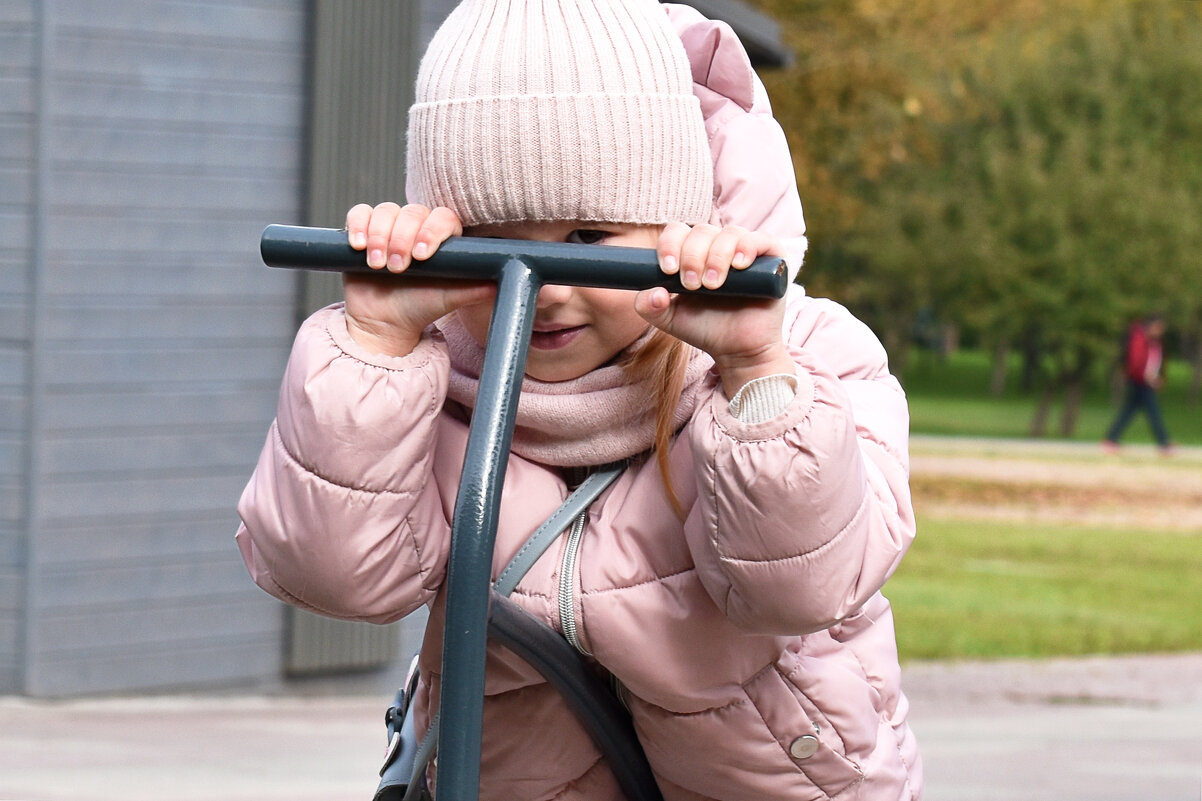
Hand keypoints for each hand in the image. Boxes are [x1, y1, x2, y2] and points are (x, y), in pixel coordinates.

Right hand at [342, 203, 494, 355]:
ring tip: (378, 265)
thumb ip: (473, 289)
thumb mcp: (447, 300)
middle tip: (399, 268)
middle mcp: (418, 226)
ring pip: (385, 211)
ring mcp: (390, 226)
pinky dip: (358, 225)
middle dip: (402, 239)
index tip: (423, 255)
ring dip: (380, 236)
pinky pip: (360, 213)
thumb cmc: (420, 308)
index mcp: (443, 238)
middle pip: (412, 212)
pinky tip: (358, 246)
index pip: (443, 217)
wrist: (383, 323)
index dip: (432, 231)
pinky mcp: (364, 228)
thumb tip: (504, 281)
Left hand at [634, 223, 793, 397]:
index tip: (668, 270)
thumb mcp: (669, 319)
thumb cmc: (705, 330)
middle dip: (692, 256)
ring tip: (714, 285)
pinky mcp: (772, 259)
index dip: (670, 245)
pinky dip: (747, 247)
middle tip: (692, 285)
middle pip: (701, 231)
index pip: (677, 232)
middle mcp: (718, 247)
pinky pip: (761, 238)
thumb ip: (648, 306)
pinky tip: (738, 265)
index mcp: (693, 253)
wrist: (737, 351)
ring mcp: (745, 251)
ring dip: (716, 256)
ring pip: (729, 233)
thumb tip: (651, 291)